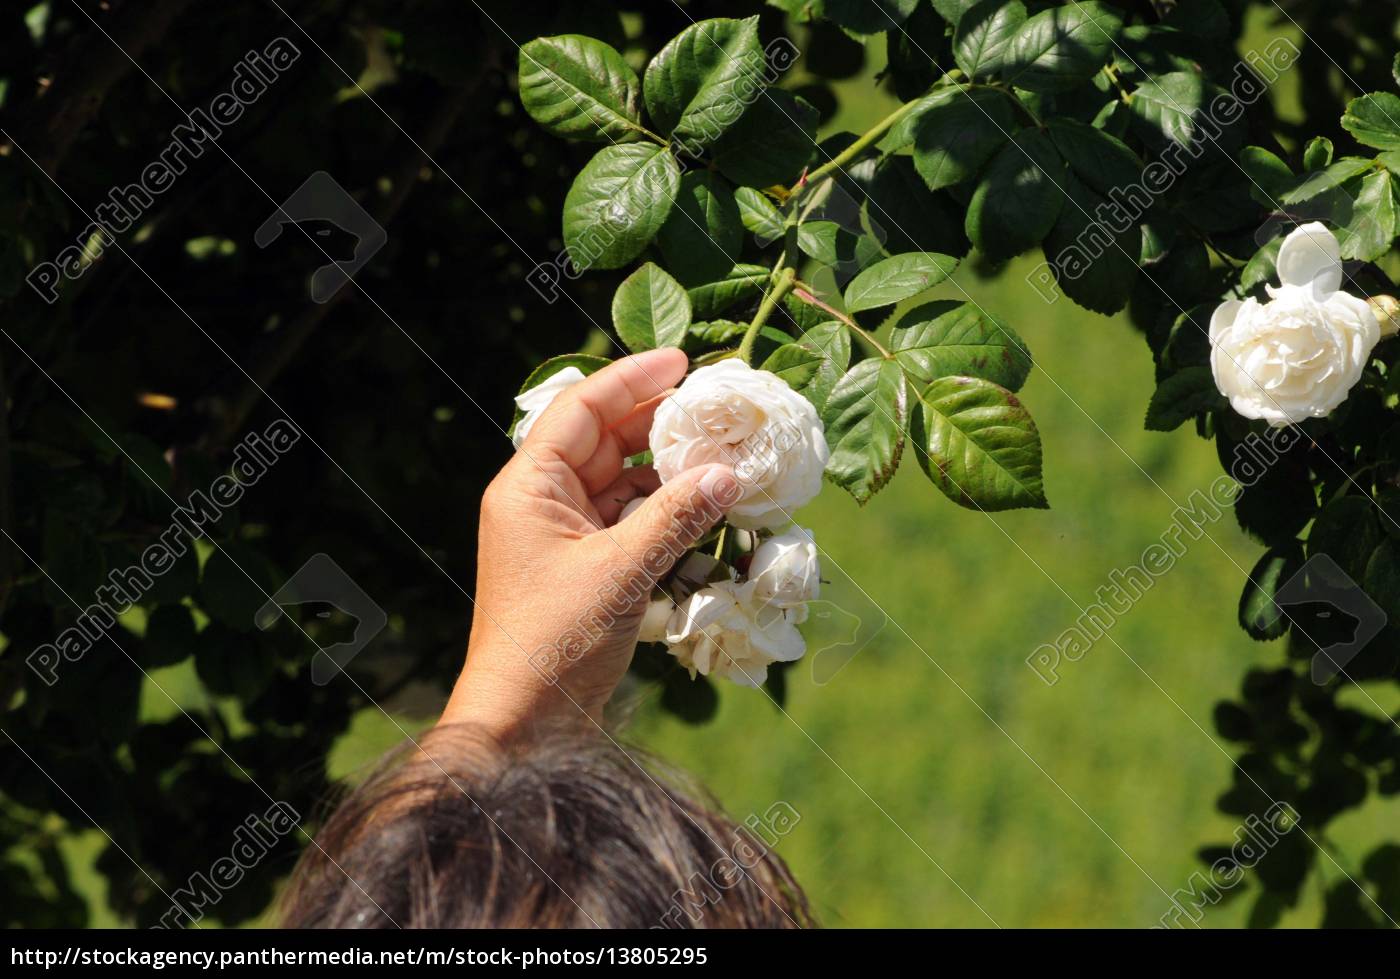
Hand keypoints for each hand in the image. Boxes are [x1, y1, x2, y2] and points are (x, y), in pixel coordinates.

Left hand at [443, 348, 739, 735]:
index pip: (581, 409)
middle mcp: (542, 502)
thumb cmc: (554, 641)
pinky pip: (628, 522)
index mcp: (529, 487)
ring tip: (720, 457)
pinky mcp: (584, 567)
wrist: (523, 722)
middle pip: (603, 440)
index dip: (631, 379)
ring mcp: (563, 535)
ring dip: (666, 471)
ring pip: (620, 482)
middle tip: (715, 407)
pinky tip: (704, 509)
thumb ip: (675, 518)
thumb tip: (726, 475)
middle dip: (657, 422)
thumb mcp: (621, 573)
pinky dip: (664, 513)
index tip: (683, 362)